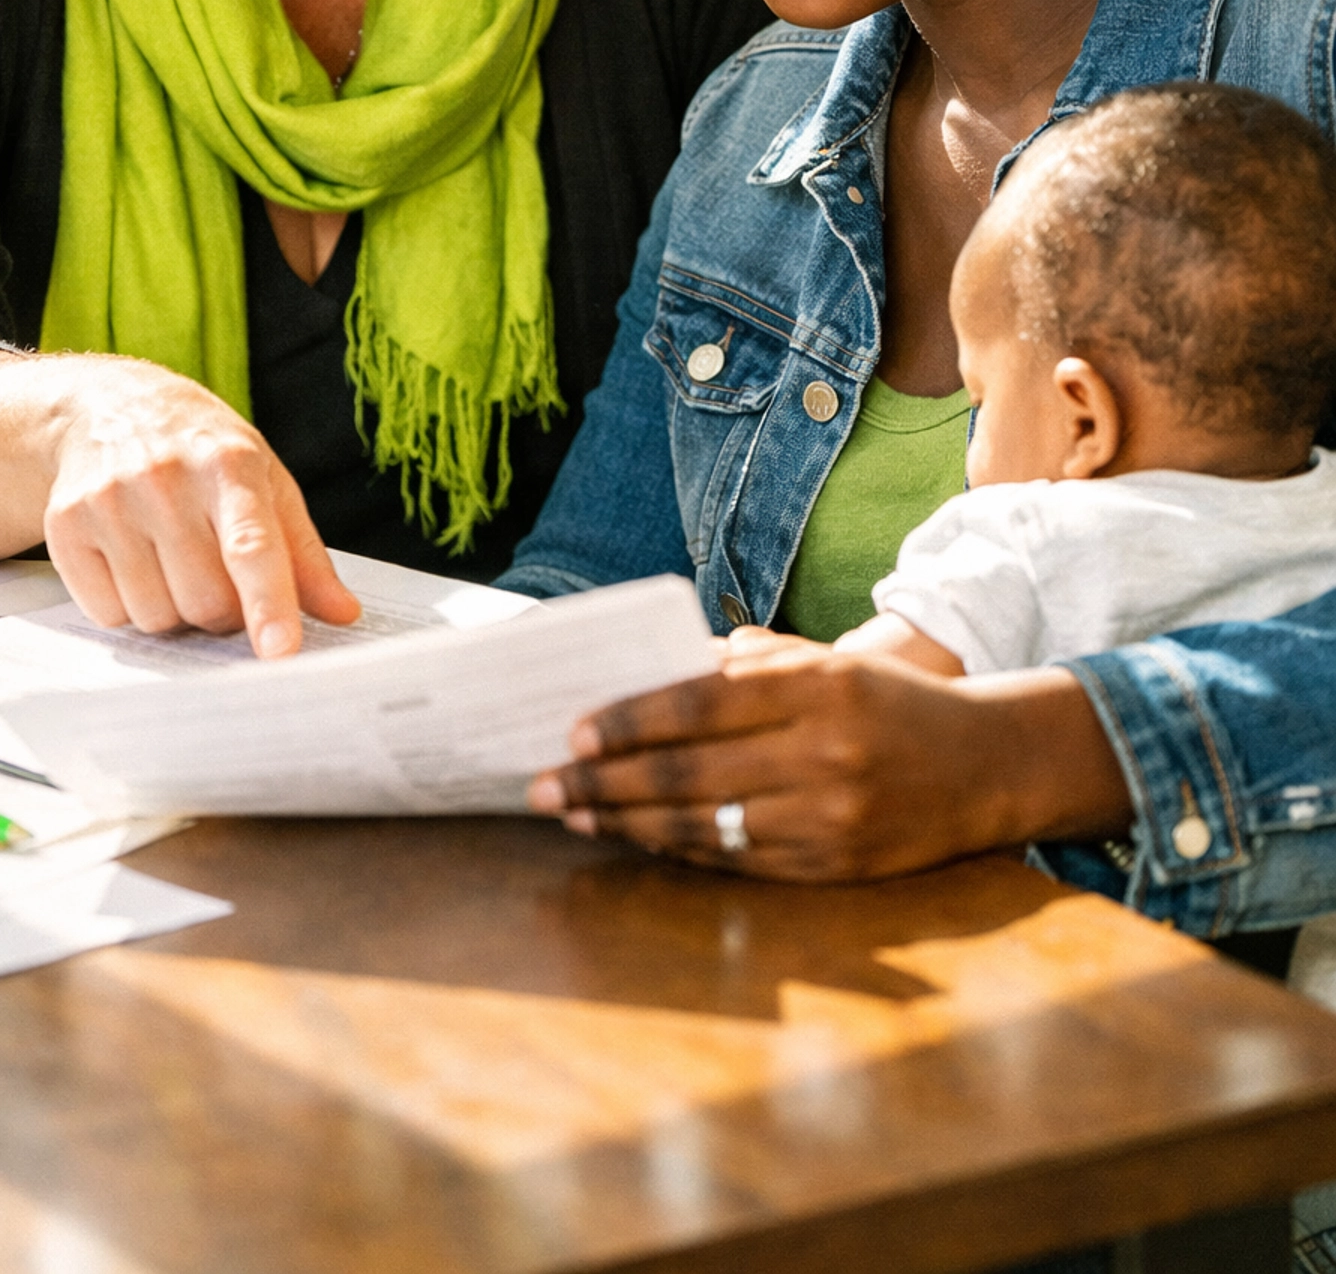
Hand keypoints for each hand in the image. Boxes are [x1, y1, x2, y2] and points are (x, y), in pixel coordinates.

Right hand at [43, 358, 357, 657]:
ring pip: (156, 617)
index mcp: (229, 464)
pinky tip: (133, 560)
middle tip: (219, 575)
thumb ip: (304, 553)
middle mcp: (166, 479)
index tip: (282, 650)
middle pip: (205, 601)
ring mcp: (110, 500)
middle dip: (223, 611)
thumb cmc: (201, 451)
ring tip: (173, 560)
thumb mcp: (265, 481)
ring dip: (174, 610)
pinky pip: (108, 614)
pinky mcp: (66, 524)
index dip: (269, 603)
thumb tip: (343, 614)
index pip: (252, 546)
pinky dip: (127, 606)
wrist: (109, 407)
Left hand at [528, 636, 1130, 880]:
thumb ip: (745, 665)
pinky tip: (638, 840)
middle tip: (545, 784)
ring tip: (575, 814)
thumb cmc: (886, 703)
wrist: (985, 765)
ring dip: (628, 824)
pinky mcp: (836, 868)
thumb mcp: (825, 663)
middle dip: (605, 781)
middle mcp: (824, 753)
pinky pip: (739, 862)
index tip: (574, 730)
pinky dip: (680, 851)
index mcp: (818, 687)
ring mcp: (831, 818)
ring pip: (705, 827)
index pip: (700, 702)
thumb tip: (654, 675)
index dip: (631, 720)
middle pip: (689, 772)